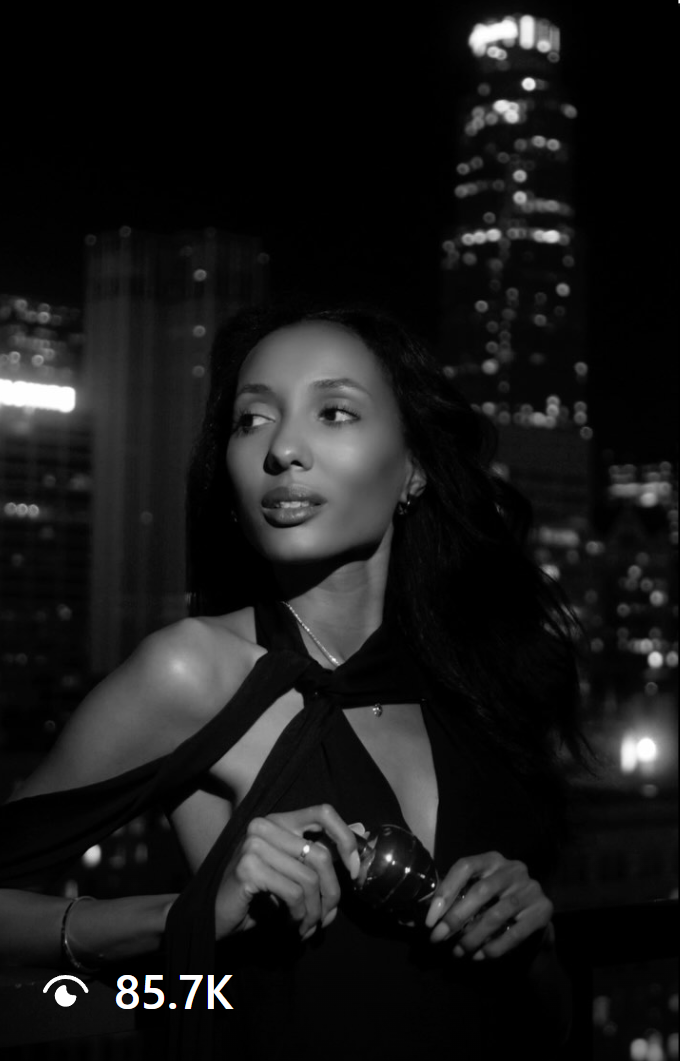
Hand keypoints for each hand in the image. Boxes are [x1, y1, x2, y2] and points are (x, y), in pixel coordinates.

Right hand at [215, 804, 359, 940]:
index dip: (346, 838)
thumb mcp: (293, 870)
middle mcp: (266, 826)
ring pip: (309, 879)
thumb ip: (322, 851)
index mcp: (280, 820)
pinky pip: (293, 893)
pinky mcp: (248, 868)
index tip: (354, 869)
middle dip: (332, 893)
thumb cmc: (260, 893)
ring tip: (309, 926)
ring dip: (315, 911)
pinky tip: (293, 924)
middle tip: (328, 916)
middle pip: (320, 855)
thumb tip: (361, 831)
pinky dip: (299, 915)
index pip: (324, 812)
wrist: (219, 914)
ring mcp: (254, 845)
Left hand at [424, 851, 552, 959]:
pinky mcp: (544, 910)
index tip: (430, 919)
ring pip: (497, 914)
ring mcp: (531, 888)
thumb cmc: (496, 904)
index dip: (446, 891)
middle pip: (480, 891)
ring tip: (458, 953)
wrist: (534, 920)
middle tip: (438, 939)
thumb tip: (422, 919)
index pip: (465, 866)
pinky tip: (481, 956)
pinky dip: (496, 947)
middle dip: (456, 918)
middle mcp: (513, 869)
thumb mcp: (476, 894)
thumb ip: (456, 899)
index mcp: (492, 859)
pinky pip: (516, 932)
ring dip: (473, 937)